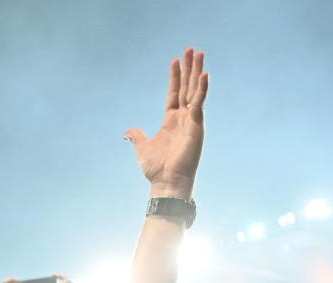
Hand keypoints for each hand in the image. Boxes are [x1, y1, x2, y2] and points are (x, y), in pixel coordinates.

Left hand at [126, 48, 207, 199]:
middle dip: (189, 68)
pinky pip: (200, 103)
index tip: (175, 60)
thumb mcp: (142, 148)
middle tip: (192, 49)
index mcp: (171, 121)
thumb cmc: (156, 169)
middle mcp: (184, 118)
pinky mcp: (197, 126)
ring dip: (197, 71)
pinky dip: (202, 88)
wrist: (166, 182)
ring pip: (195, 90)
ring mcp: (192, 121)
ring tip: (199, 53)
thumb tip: (127, 132)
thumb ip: (137, 136)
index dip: (175, 77)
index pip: (175, 93)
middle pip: (187, 87)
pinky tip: (205, 74)